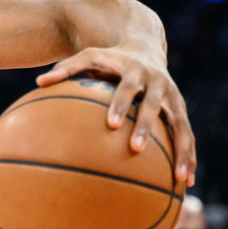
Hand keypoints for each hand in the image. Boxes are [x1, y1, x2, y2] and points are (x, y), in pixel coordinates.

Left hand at [36, 44, 195, 187]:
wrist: (144, 46)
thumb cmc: (109, 57)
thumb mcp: (88, 56)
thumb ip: (65, 68)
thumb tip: (38, 81)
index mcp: (135, 70)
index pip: (127, 88)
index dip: (121, 104)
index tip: (111, 124)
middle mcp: (159, 82)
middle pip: (154, 106)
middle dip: (146, 127)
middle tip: (136, 149)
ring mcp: (173, 97)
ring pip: (181, 125)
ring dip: (182, 150)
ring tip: (180, 178)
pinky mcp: (180, 109)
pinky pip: (186, 135)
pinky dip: (189, 156)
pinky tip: (186, 182)